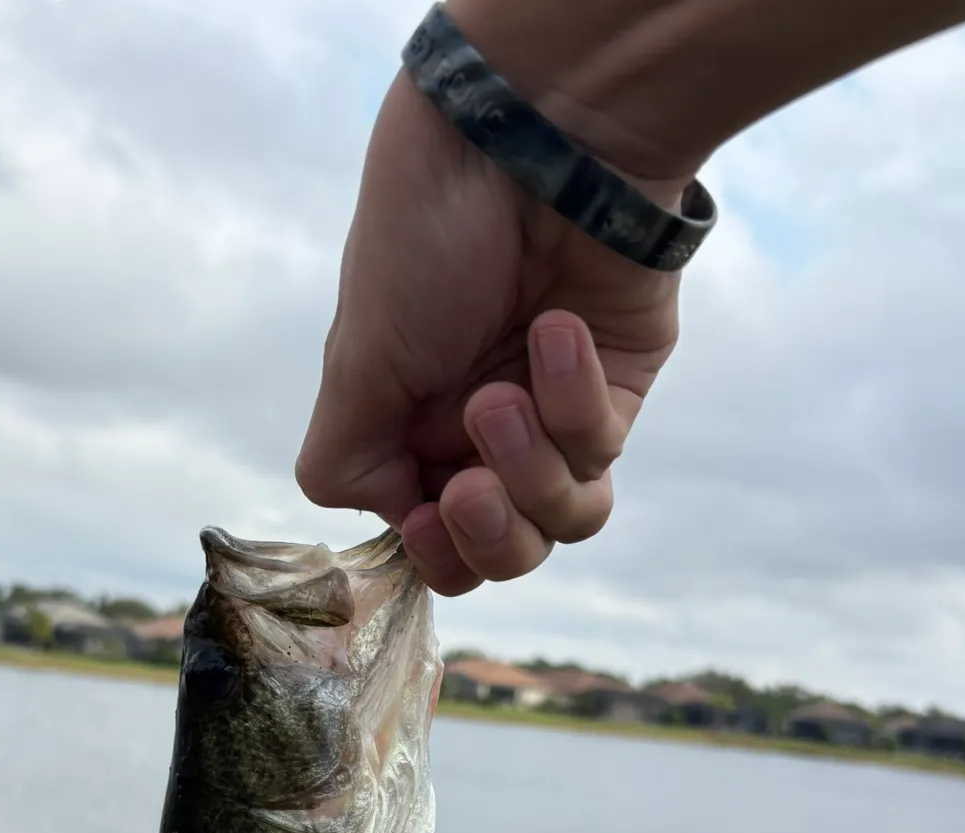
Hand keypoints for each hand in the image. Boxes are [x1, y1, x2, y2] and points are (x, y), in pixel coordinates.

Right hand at [296, 71, 687, 595]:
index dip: (438, 553)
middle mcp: (482, 436)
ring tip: (501, 398)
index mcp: (412, 435)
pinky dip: (572, 400)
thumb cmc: (420, 247)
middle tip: (467, 491)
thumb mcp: (355, 364)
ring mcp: (554, 417)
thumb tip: (388, 515)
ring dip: (529, 472)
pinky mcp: (616, 390)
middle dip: (489, 538)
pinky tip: (555, 331)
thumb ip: (347, 460)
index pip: (435, 543)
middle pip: (507, 551)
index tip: (423, 514)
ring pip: (566, 519)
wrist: (519, 146)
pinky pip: (602, 446)